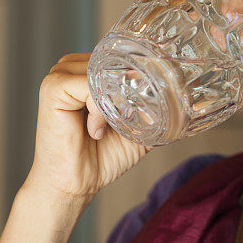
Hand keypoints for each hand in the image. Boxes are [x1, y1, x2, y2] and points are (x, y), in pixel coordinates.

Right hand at [24, 53, 151, 202]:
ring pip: (104, 73)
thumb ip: (154, 108)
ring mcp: (60, 74)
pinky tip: (95, 130)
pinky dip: (99, 109)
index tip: (147, 101)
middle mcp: (72, 66)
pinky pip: (89, 86)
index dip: (140, 76)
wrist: (76, 185)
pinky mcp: (53, 87)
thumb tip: (189, 101)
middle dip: (128, 90)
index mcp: (88, 69)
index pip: (122, 57)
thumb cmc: (102, 156)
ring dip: (113, 102)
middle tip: (126, 119)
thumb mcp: (139, 127)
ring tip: (106, 128)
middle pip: (115, 63)